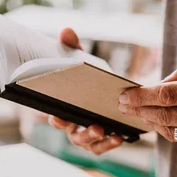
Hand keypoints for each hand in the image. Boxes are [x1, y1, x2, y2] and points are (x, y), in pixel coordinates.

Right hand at [49, 28, 122, 154]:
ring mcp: (87, 135)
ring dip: (98, 140)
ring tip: (109, 132)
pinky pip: (103, 145)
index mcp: (64, 110)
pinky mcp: (102, 138)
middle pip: (74, 135)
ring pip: (89, 144)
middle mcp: (73, 126)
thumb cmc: (88, 79)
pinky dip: (111, 142)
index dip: (56, 120)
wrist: (108, 90)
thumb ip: (73, 48)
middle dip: (84, 133)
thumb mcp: (82, 62)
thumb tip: (67, 32)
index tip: (58, 118)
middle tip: (95, 127)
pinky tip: (120, 137)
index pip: (55, 118)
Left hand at [118, 66, 176, 160]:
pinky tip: (176, 124)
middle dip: (140, 110)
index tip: (124, 95)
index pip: (167, 94)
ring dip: (157, 122)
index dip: (141, 96)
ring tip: (146, 113)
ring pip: (172, 131)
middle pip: (164, 115)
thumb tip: (157, 85)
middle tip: (124, 105)